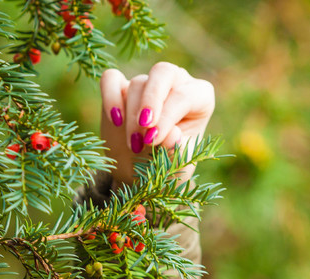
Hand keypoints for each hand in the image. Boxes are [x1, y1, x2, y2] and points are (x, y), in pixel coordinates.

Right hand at [99, 62, 214, 185]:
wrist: (143, 175)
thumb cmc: (168, 167)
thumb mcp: (178, 165)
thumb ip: (177, 150)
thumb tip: (172, 134)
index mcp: (199, 97)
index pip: (184, 95)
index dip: (167, 117)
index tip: (152, 141)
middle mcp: (176, 83)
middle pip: (163, 72)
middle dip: (151, 99)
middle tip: (143, 126)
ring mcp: (147, 84)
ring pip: (137, 84)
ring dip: (131, 117)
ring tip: (133, 145)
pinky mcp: (120, 89)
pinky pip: (111, 79)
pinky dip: (110, 96)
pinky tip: (114, 120)